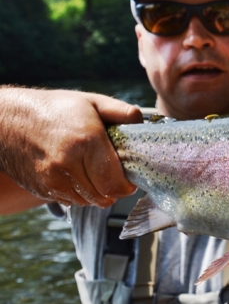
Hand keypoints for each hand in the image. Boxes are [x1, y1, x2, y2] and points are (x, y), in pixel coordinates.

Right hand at [0, 88, 141, 207]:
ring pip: (88, 202)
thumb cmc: (55, 108)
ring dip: (98, 193)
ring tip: (96, 173)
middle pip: (104, 196)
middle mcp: (68, 164)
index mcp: (86, 141)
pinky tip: (78, 174)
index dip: (127, 185)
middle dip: (114, 189)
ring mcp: (52, 179)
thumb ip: (120, 111)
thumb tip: (141, 121)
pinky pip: (71, 201)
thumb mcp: (91, 102)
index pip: (115, 183)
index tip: (129, 178)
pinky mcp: (42, 189)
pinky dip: (80, 193)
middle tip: (115, 175)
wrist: (7, 120)